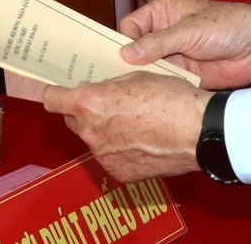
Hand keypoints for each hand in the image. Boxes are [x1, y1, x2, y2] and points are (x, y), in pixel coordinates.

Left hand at [43, 72, 212, 181]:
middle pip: (71, 120)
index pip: (52, 100)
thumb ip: (109, 87)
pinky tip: (141, 142)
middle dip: (82, 112)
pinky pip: (110, 157)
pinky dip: (119, 150)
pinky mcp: (118, 173)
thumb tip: (99, 92)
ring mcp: (103, 156)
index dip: (55, 94)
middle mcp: (90, 132)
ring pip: (92, 139)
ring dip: (103, 131)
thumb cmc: (171, 98)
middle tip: (105, 105)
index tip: (60, 91)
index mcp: (90, 104)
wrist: (198, 133)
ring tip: (132, 124)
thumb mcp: (136, 77)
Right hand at [118, 0, 250, 89]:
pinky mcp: (186, 75)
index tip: (121, 57)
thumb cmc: (227, 25)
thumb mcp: (189, 30)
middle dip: (129, 62)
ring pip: (148, 68)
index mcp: (162, 12)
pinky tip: (152, 98)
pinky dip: (160, 89)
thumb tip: (125, 53)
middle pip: (136, 49)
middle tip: (117, 78)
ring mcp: (175, 55)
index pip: (131, 26)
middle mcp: (164, 33)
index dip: (124, 40)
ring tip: (132, 91)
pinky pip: (165, 82)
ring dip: (144, 78)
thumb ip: (158, 42)